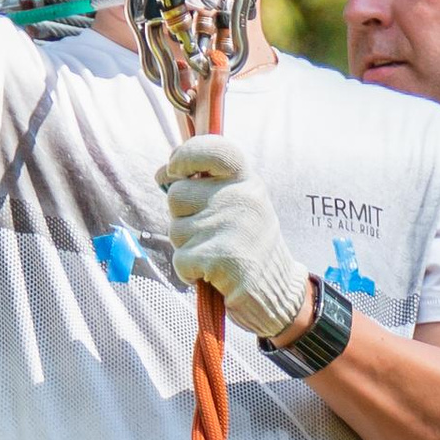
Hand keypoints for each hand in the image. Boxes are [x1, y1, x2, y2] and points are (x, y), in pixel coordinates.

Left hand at [159, 135, 308, 342]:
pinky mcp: (220, 258)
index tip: (175, 168)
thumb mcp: (238, 202)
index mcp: (246, 180)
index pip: (214, 148)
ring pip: (175, 230)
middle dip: (182, 217)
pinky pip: (180, 259)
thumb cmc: (247, 244)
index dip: (186, 155)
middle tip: (209, 233)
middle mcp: (241, 197)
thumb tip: (162, 174)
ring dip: (186, 247)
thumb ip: (205, 184)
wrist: (277, 290)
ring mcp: (231, 226)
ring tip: (214, 253)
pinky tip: (212, 274)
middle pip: (177, 195)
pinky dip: (188, 271)